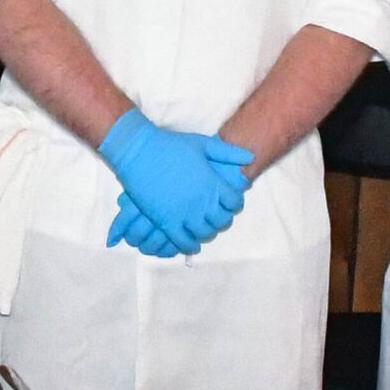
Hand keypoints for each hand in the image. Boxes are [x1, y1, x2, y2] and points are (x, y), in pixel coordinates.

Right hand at [96, 109, 254, 252]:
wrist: (139, 152)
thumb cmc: (170, 146)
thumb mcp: (202, 144)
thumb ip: (227, 152)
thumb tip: (250, 157)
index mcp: (212, 183)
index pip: (234, 202)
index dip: (234, 203)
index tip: (230, 203)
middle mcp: (201, 201)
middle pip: (221, 221)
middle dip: (222, 220)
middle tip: (218, 218)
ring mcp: (184, 213)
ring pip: (203, 234)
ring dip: (206, 233)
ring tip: (204, 230)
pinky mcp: (166, 222)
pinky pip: (182, 241)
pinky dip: (189, 245)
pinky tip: (191, 243)